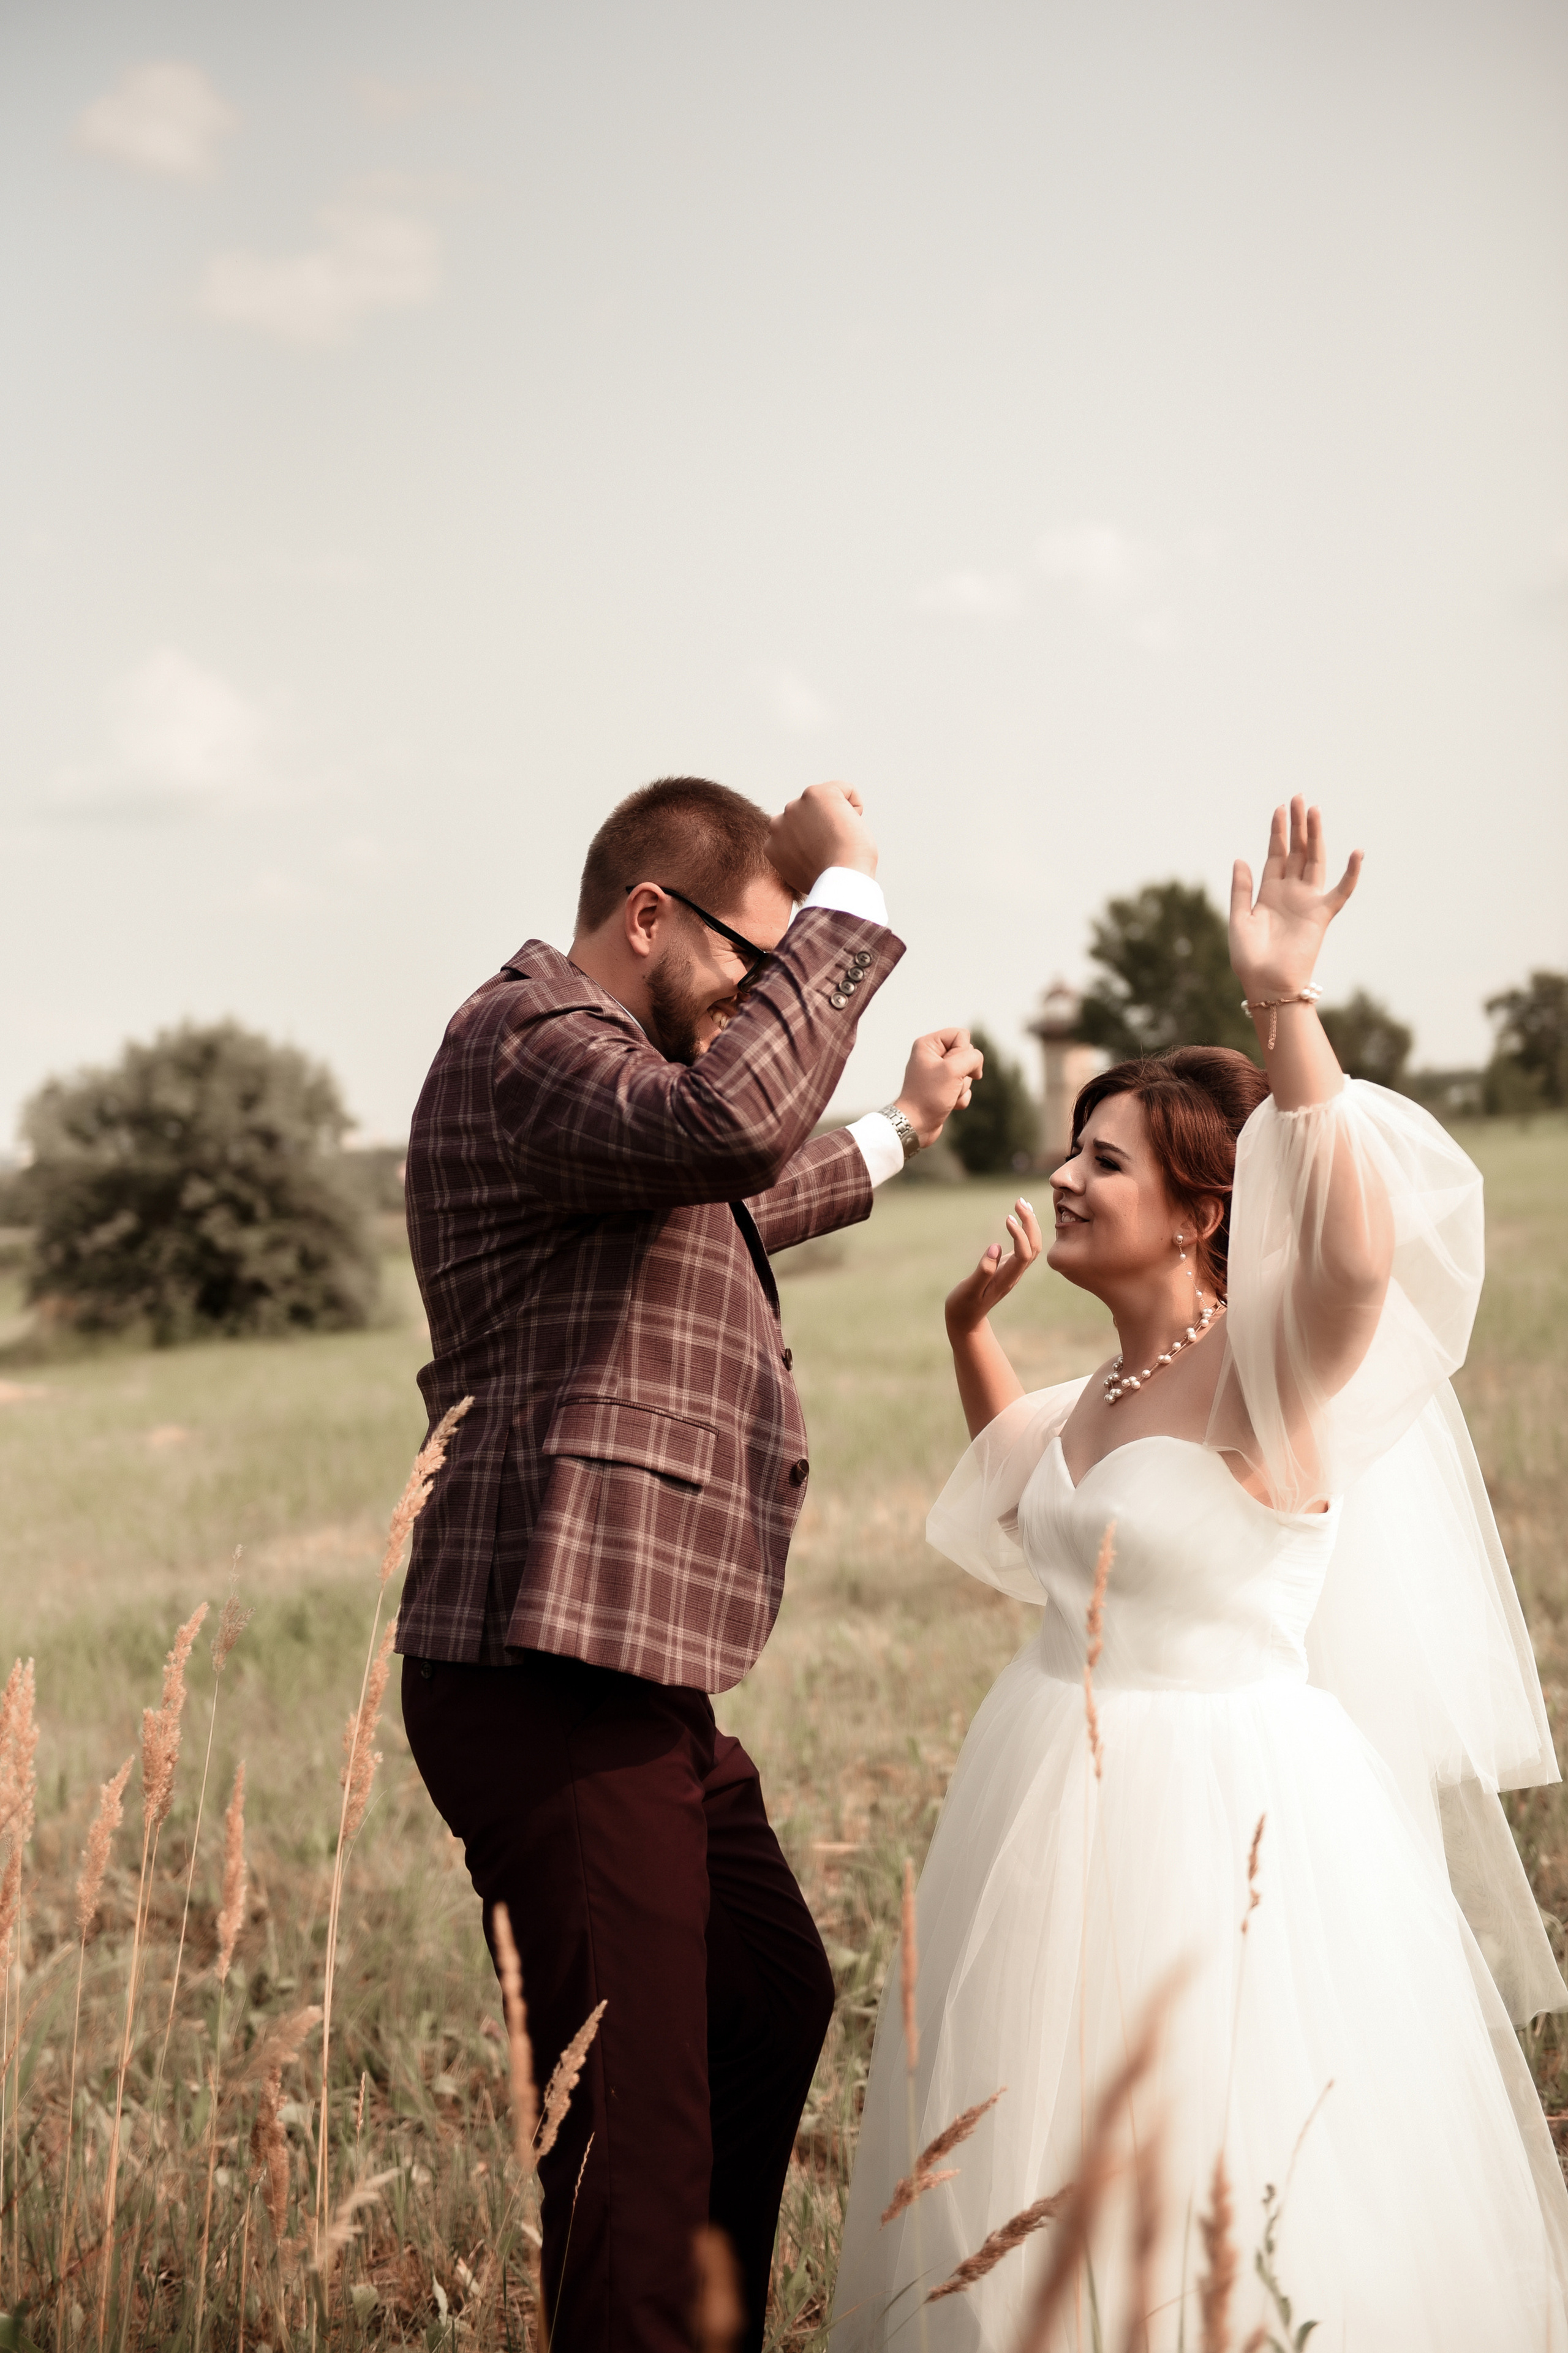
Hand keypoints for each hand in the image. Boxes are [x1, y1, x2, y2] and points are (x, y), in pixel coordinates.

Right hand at [767, 782, 877, 893]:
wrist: (842, 877)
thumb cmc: (832, 881)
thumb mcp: (805, 873)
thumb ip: (799, 856)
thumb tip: (810, 849)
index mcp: (772, 844)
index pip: (798, 832)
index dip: (818, 845)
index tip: (824, 860)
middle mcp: (778, 822)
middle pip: (810, 816)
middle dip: (824, 829)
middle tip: (834, 850)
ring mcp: (795, 806)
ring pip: (825, 803)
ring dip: (837, 818)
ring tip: (842, 839)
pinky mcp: (815, 794)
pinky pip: (845, 790)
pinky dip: (855, 805)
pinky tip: (853, 825)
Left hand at [895, 1027, 984, 1147]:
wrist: (916, 1125)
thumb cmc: (929, 1096)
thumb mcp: (953, 1070)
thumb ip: (971, 1057)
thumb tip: (976, 1062)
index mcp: (928, 1044)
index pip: (961, 1035)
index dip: (963, 1051)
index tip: (952, 1067)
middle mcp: (933, 1056)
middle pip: (967, 1054)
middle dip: (964, 1072)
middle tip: (949, 1083)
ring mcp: (939, 1073)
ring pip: (967, 1073)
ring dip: (962, 1087)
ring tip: (947, 1095)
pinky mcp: (944, 1088)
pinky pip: (964, 1087)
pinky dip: (960, 1098)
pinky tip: (948, 1104)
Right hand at [944, 1199, 1044, 1337]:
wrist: (966, 1320)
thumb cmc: (964, 1306)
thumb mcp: (969, 1290)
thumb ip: (982, 1271)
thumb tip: (995, 1247)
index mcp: (1007, 1279)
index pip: (1024, 1253)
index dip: (1020, 1234)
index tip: (1007, 1218)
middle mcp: (1015, 1274)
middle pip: (1035, 1246)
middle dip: (1030, 1223)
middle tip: (1019, 1201)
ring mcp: (1013, 1271)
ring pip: (1032, 1245)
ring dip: (1030, 1224)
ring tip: (1021, 1202)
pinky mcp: (1008, 1267)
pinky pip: (1025, 1246)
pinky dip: (1024, 1229)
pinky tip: (1017, 1217)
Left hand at [1229, 797, 1361, 996]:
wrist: (1266, 984)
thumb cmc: (1249, 958)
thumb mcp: (1239, 919)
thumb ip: (1241, 889)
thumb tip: (1241, 858)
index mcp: (1269, 893)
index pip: (1276, 855)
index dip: (1278, 832)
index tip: (1280, 808)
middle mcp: (1291, 893)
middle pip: (1297, 851)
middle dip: (1298, 826)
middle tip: (1298, 798)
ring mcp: (1307, 902)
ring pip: (1315, 861)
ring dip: (1316, 837)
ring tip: (1315, 811)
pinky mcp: (1321, 915)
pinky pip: (1341, 892)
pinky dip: (1350, 874)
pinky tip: (1357, 852)